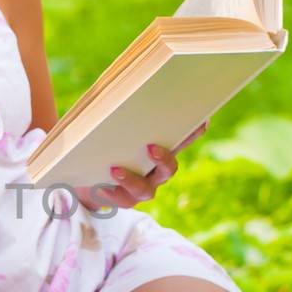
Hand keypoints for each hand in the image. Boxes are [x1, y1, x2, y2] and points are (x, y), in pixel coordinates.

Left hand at [75, 121, 208, 211]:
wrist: (89, 180)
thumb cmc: (104, 148)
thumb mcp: (109, 130)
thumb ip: (112, 114)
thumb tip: (107, 89)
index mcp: (158, 151)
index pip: (179, 141)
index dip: (192, 133)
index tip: (202, 121)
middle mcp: (156, 172)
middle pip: (169, 168)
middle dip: (164, 158)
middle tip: (151, 147)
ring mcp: (142, 188)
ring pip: (145, 189)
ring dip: (132, 179)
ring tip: (115, 170)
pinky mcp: (125, 200)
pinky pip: (122, 201)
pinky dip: (112, 194)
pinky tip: (101, 188)